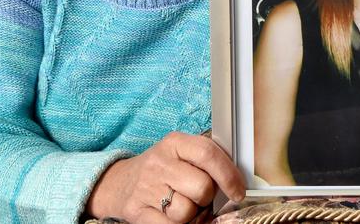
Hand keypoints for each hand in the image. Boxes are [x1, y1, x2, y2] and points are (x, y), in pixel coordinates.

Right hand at [85, 132, 244, 223]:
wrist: (121, 183)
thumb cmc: (162, 168)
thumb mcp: (181, 153)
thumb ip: (206, 160)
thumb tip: (236, 182)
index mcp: (174, 142)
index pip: (208, 154)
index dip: (229, 175)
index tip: (238, 191)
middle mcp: (160, 162)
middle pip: (202, 188)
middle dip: (206, 197)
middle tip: (198, 196)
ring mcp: (147, 188)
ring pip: (187, 212)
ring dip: (191, 214)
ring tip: (181, 203)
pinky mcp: (138, 213)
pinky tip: (172, 216)